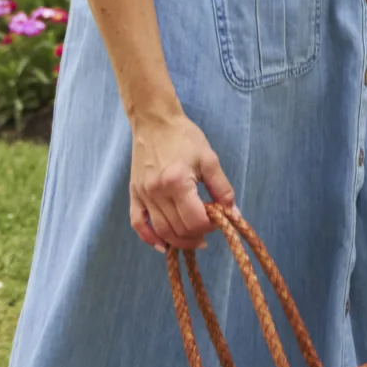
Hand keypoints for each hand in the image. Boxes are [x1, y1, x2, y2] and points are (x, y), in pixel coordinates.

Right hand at [128, 110, 235, 251]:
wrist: (154, 121)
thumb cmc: (184, 137)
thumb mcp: (209, 159)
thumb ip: (222, 188)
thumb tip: (233, 213)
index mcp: (177, 182)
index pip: (195, 221)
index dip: (210, 226)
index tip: (217, 219)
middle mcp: (157, 192)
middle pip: (178, 229)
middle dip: (197, 234)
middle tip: (208, 228)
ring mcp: (143, 195)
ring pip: (160, 231)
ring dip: (179, 241)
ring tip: (193, 238)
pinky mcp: (134, 194)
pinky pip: (138, 224)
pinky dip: (149, 238)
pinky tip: (163, 245)